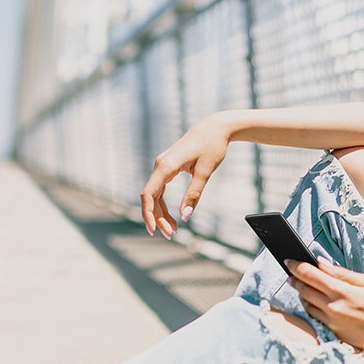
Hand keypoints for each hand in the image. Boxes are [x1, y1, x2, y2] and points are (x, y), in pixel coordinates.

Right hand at [140, 114, 230, 237]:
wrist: (215, 128)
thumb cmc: (212, 147)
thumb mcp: (205, 172)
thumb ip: (194, 194)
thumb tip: (185, 215)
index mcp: (166, 166)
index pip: (148, 194)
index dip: (148, 213)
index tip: (153, 230)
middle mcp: (160, 165)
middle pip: (150, 197)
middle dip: (157, 218)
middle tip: (170, 235)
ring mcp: (163, 166)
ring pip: (155, 195)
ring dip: (161, 213)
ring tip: (173, 229)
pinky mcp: (168, 167)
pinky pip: (160, 189)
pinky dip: (164, 204)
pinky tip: (173, 215)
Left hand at [287, 258, 363, 355]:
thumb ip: (341, 273)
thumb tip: (320, 264)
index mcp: (341, 292)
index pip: (309, 275)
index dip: (296, 266)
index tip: (288, 261)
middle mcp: (333, 309)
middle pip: (304, 291)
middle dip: (295, 280)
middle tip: (292, 275)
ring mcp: (332, 324)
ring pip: (307, 307)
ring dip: (303, 296)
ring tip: (305, 288)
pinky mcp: (334, 335)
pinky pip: (316, 320)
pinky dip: (313, 310)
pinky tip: (316, 304)